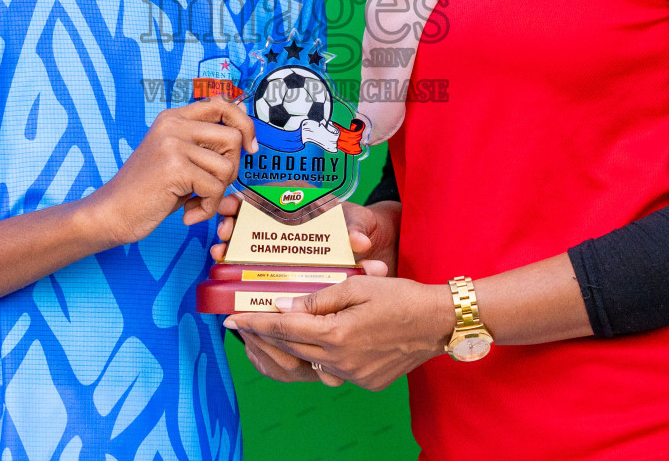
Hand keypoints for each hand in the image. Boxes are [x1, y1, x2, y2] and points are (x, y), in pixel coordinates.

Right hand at [88, 97, 256, 245]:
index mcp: (173, 117)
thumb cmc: (147, 190)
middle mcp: (173, 125)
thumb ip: (204, 142)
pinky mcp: (174, 168)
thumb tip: (244, 126)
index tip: (250, 148)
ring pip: (227, 166)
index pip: (223, 104)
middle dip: (232, 168)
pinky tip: (189, 214)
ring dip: (218, 192)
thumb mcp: (176, 157)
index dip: (244, 125)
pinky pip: (214, 189)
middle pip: (233, 137)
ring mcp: (173, 144)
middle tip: (212, 186)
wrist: (111, 212)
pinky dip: (207, 208)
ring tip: (196, 202)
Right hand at [211, 198, 394, 274]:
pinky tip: (224, 263)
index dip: (250, 196)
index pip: (271, 189)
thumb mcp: (360, 223)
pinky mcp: (275, 253)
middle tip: (225, 230)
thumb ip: (357, 229)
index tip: (237, 204)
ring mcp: (276, 233)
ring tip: (220, 249)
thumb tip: (358, 242)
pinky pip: (251, 253)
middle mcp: (283, 212)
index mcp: (301, 196)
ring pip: (244, 230)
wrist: (365, 245)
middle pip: (250, 209)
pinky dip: (235, 256)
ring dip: (228, 238)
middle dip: (232, 217)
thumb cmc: (359, 226)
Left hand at [226, 275, 453, 390]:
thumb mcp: (357, 286)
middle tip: (247, 321)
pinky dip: (323, 355)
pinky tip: (323, 340)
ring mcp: (353, 375)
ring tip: (280, 329)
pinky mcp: (365, 382)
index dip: (254, 322)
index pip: (284, 327)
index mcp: (335, 334)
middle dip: (266, 334)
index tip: (230, 318)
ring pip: (311, 360)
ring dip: (293, 345)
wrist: (438, 323)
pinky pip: (333, 369)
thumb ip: (318, 298)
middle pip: (292, 347)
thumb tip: (285, 306)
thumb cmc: (400, 296)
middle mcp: (340, 361)